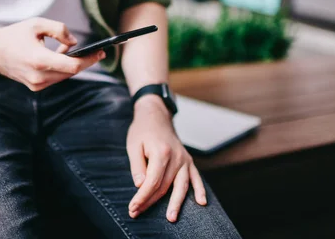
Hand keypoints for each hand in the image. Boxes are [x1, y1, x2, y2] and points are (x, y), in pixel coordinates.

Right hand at [0, 17, 104, 90]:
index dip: (89, 60)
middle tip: (98, 52)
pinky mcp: (34, 87)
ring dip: (72, 64)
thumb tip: (74, 42)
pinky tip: (61, 55)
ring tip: (76, 50)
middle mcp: (38, 76)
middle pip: (71, 72)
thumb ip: (59, 30)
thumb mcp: (37, 24)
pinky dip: (62, 68)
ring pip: (64, 76)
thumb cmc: (14, 35)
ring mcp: (36, 84)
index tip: (100, 52)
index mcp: (39, 60)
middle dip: (85, 62)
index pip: (72, 65)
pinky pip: (56, 78)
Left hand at [126, 95, 206, 222]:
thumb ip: (137, 166)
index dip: (142, 197)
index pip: (152, 182)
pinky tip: (202, 202)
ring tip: (171, 218)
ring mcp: (184, 159)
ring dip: (176, 203)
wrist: (156, 115)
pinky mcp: (188, 160)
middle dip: (151, 202)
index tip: (133, 207)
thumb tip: (140, 185)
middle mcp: (176, 157)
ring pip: (181, 185)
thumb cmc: (142, 131)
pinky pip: (196, 177)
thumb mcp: (133, 145)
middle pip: (165, 186)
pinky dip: (200, 190)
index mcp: (161, 152)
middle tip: (138, 213)